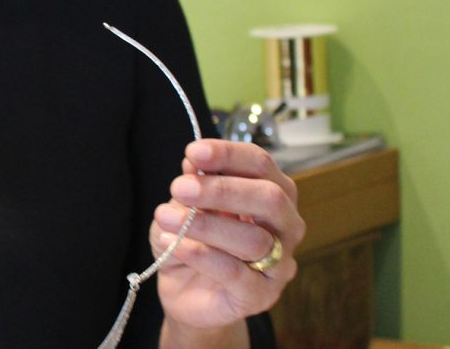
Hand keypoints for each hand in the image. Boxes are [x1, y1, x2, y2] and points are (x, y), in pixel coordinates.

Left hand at [150, 139, 305, 333]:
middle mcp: (285, 228)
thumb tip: (194, 162)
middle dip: (222, 189)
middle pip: (270, 199)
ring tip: (165, 218)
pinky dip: (200, 255)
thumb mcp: (185, 208)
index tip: (194, 152)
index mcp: (272, 196)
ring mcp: (278, 265)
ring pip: (253, 239)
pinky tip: (172, 244)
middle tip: (179, 187)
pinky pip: (235, 272)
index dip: (229, 155)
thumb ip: (194, 185)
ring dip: (204, 225)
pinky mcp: (260, 296)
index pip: (262, 166)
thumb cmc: (192, 243)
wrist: (185, 294)